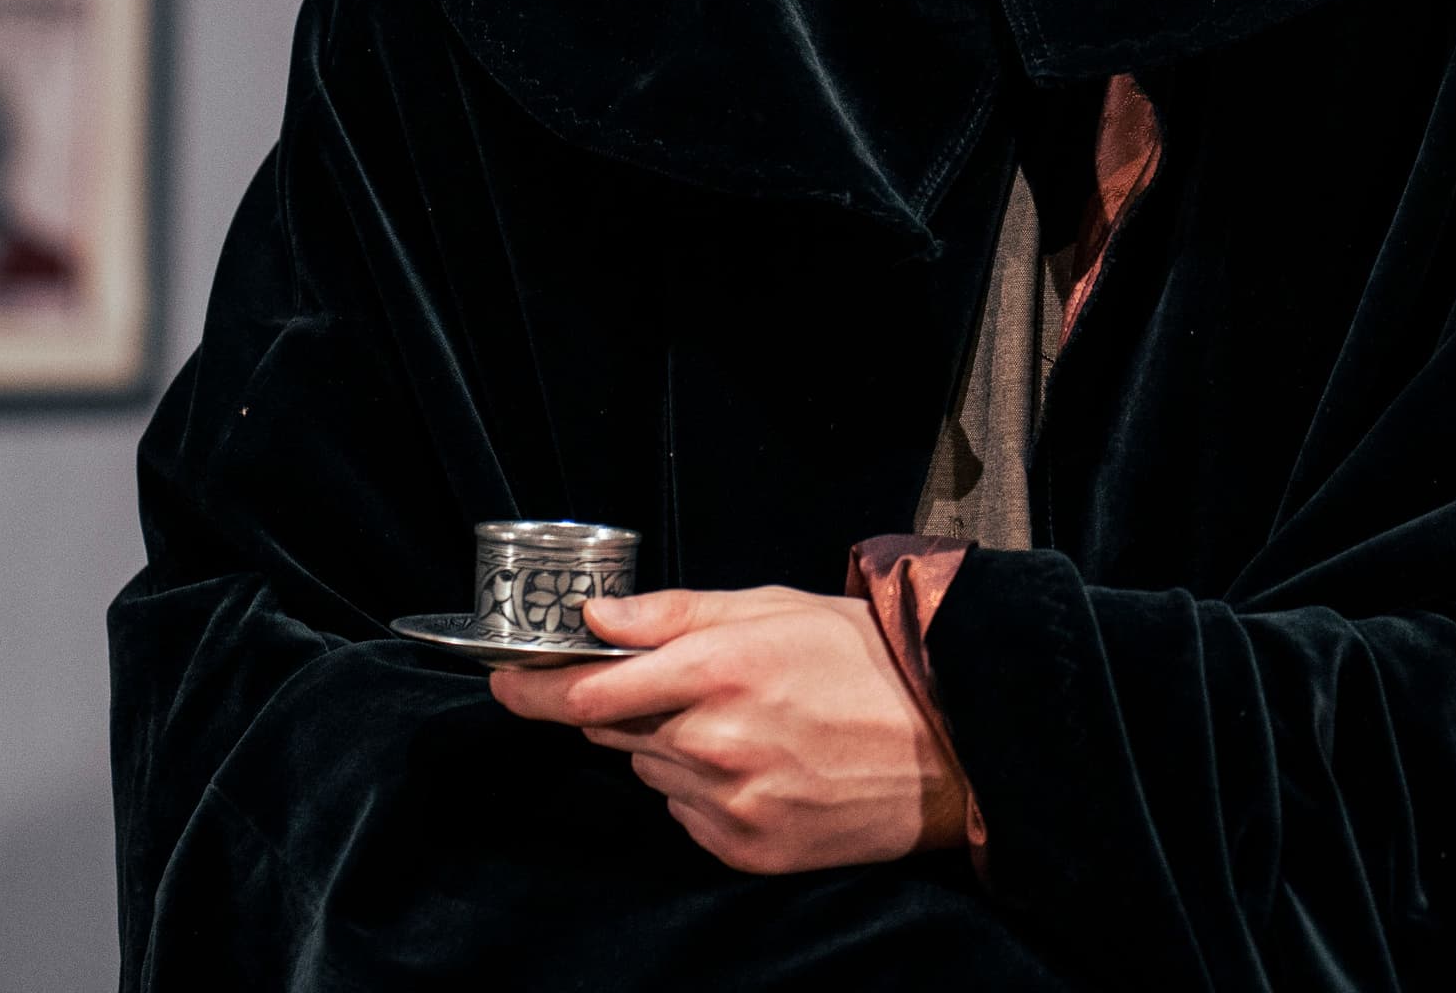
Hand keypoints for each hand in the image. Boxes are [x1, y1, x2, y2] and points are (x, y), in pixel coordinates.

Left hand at [488, 585, 969, 872]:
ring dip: (671, 748)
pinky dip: (704, 791)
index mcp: (717, 670)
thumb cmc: (864, 662)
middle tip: (688, 685)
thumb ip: (671, 613)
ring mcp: (732, 803)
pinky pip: (689, 816)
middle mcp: (715, 742)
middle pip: (615, 732)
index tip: (504, 683)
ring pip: (653, 773)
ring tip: (748, 723)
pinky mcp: (749, 849)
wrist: (951, 745)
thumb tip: (593, 618)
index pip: (589, 692)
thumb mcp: (769, 606)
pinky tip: (761, 765)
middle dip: (629, 707)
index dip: (533, 689)